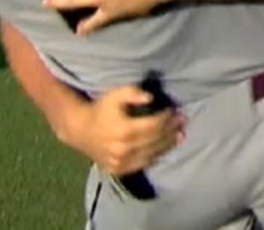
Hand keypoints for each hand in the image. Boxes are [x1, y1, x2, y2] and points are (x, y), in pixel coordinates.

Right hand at [65, 85, 185, 175]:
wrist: (80, 130)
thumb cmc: (100, 109)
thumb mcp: (114, 95)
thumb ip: (132, 93)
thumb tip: (151, 97)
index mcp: (124, 130)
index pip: (154, 125)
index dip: (166, 118)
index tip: (174, 111)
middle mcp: (124, 149)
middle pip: (155, 140)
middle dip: (171, 130)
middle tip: (182, 122)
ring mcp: (121, 162)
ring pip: (151, 154)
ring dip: (167, 145)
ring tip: (179, 135)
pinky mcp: (119, 170)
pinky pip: (143, 164)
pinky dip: (155, 155)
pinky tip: (163, 148)